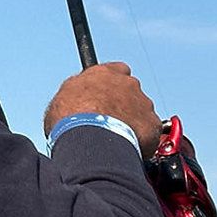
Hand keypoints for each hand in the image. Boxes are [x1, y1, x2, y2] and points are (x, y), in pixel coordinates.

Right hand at [44, 62, 160, 153]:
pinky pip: (150, 131)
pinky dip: (143, 139)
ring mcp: (143, 103)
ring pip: (142, 112)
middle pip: (131, 92)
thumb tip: (76, 99)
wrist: (90, 138)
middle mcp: (128, 84)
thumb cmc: (71, 120)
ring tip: (117, 139)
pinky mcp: (153, 124)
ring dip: (133, 122)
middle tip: (109, 122)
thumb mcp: (63, 97)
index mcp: (105, 73)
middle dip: (124, 105)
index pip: (116, 70)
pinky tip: (128, 147)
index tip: (106, 96)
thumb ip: (78, 92)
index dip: (112, 84)